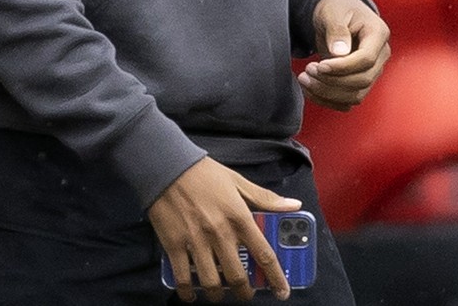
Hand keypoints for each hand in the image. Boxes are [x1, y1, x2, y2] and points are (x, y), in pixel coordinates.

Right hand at [148, 157, 299, 301]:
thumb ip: (265, 197)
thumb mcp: (237, 181)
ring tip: (219, 293)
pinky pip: (182, 276)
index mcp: (239, 217)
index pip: (265, 255)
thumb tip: (293, 205)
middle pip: (238, 277)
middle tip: (246, 294)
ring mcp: (195, 240)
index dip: (276, 279)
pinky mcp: (173, 244)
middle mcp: (219, 233)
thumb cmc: (202, 173)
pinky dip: (188, 291)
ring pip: (211, 282)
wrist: (165, 164)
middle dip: (245, 293)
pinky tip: (191, 294)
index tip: (282, 292)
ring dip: (218, 294)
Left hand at [299, 0, 390, 111]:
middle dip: (332, 81)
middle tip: (307, 71)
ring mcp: (372, 71)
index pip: (366, 59)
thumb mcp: (333, 11)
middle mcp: (380, 55)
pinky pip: (348, 100)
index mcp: (378, 34)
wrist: (338, 13)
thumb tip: (339, 53)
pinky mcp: (359, 81)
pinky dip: (328, 100)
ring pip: (356, 95)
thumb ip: (337, 30)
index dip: (343, 67)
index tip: (320, 66)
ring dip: (328, 93)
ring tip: (304, 79)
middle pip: (362, 80)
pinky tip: (309, 90)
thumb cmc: (336, 8)